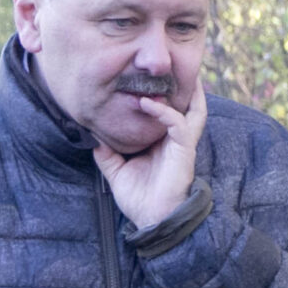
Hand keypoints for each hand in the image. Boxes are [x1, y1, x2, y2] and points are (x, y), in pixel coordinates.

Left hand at [93, 87, 206, 230]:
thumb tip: (93, 137)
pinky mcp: (184, 151)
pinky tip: (147, 103)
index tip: (148, 79)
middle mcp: (177, 141)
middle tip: (175, 66)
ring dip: (187, 91)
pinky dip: (164, 111)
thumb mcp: (116, 172)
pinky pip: (179, 124)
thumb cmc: (140, 200)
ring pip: (194, 110)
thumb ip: (107, 154)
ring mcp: (183, 145)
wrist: (154, 221)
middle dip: (188, 87)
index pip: (171, 113)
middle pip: (191, 107)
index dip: (166, 95)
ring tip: (172, 73)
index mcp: (165, 144)